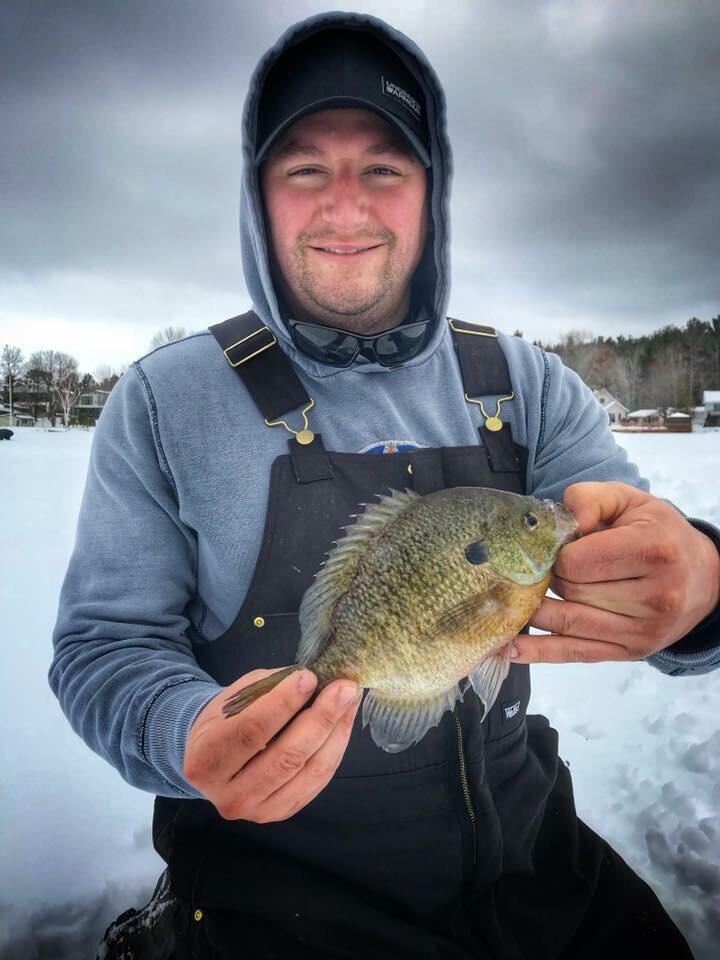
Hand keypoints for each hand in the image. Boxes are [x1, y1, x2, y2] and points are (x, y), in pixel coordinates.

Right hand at [184, 667, 361, 821]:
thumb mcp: (235, 698)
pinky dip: (335, 748)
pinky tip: (343, 722)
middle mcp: (230, 795)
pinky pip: (317, 780)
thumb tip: (312, 680)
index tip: (309, 677)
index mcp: (207, 759)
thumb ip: (269, 690)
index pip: (251, 730)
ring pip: (309, 771)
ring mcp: (257, 810)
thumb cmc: (225, 721)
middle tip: (343, 687)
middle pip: (286, 756)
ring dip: (336, 731)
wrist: (212, 759)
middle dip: (321, 718)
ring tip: (350, 700)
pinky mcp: (281, 812)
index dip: (283, 702)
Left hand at [511, 482, 719, 663]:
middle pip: (571, 592)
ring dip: (534, 612)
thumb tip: (564, 522)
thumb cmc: (658, 533)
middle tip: (536, 569)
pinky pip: (576, 653)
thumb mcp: (630, 500)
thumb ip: (590, 498)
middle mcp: (654, 595)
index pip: (578, 562)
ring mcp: (643, 630)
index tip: (558, 548)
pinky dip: (539, 652)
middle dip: (547, 579)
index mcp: (653, 551)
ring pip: (568, 623)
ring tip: (505, 602)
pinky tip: (509, 648)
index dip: (557, 554)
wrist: (704, 577)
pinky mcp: (631, 652)